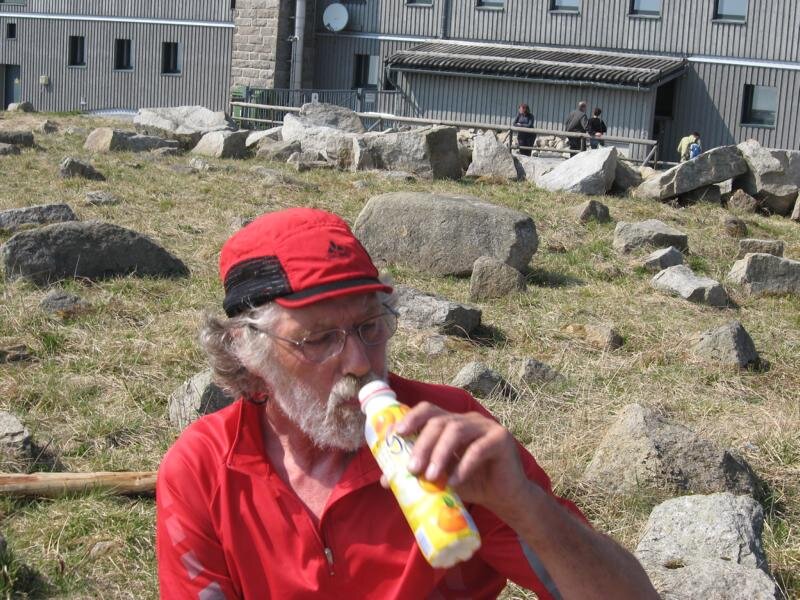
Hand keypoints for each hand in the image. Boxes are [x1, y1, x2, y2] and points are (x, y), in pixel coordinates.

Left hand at [391, 402, 530, 515]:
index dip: (411, 418)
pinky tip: (454, 482)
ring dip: (439, 454)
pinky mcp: (501, 439)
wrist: (504, 499)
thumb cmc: (471, 484)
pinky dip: (463, 466)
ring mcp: (486, 426)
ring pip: (456, 430)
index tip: (396, 435)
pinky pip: (478, 449)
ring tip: (430, 477)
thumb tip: (385, 480)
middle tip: (411, 468)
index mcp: (452, 423)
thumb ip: (419, 473)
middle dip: (422, 444)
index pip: (428, 410)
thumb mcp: (441, 477)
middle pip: (439, 421)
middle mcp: (467, 419)